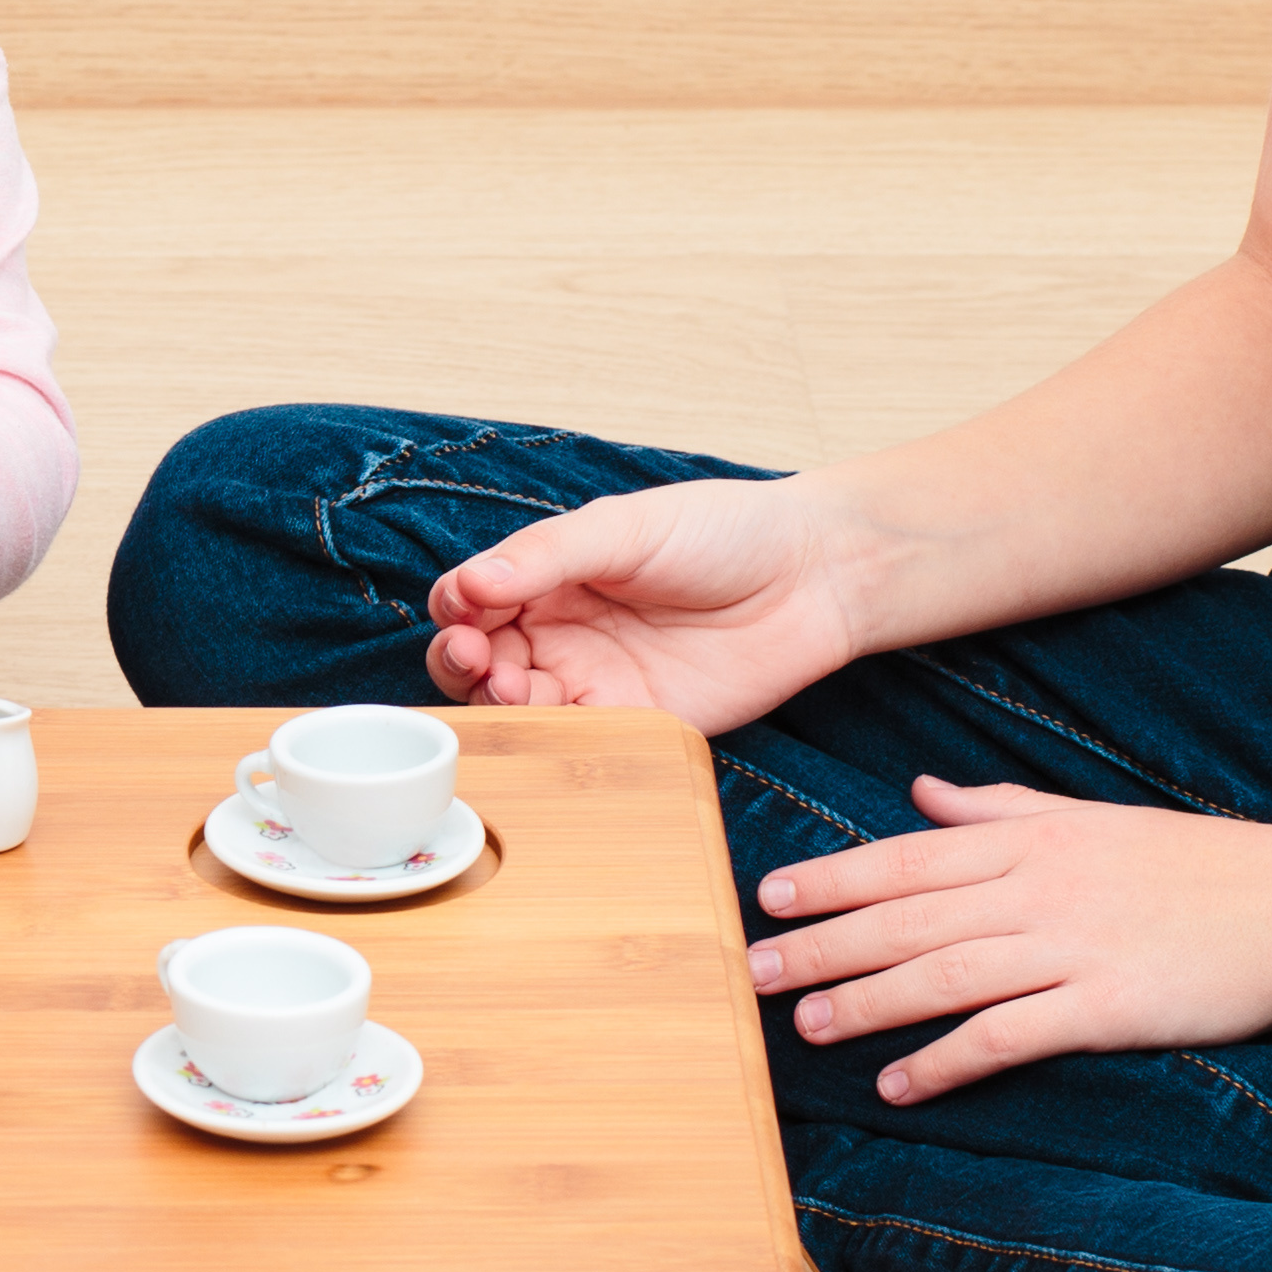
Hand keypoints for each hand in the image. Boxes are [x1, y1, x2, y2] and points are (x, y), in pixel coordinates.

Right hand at [418, 475, 882, 736]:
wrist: (815, 576)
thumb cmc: (723, 531)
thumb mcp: (623, 528)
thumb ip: (545, 556)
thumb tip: (469, 585)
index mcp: (551, 574)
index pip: (474, 600)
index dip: (457, 611)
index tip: (464, 613)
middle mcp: (564, 630)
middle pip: (482, 660)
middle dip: (463, 663)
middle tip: (476, 659)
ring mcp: (598, 680)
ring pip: (520, 707)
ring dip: (498, 703)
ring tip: (512, 688)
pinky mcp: (639, 724)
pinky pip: (578, 743)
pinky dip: (549, 742)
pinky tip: (548, 725)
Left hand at [750, 779, 1271, 1102]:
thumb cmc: (1193, 862)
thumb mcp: (1088, 818)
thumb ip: (998, 809)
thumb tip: (921, 792)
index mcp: (1029, 840)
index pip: (906, 857)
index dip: (832, 878)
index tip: (768, 896)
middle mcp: (1038, 888)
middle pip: (907, 916)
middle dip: (824, 943)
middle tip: (751, 969)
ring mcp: (1073, 947)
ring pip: (944, 973)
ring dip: (868, 1002)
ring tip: (806, 1027)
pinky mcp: (1110, 1006)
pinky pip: (1010, 1035)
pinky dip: (948, 1059)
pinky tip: (900, 1083)